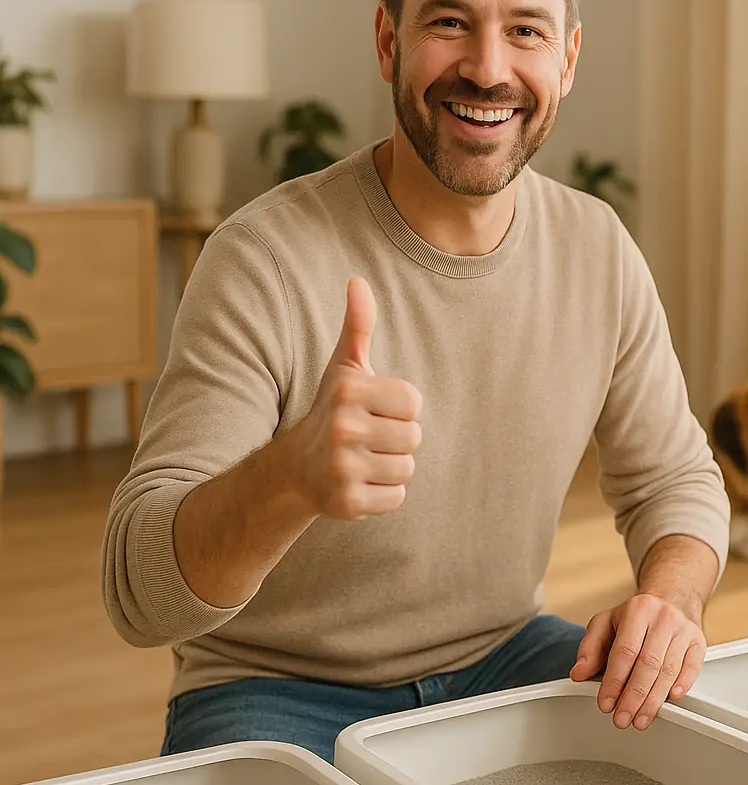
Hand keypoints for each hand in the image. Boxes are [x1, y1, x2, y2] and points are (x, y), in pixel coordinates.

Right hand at [287, 276, 422, 519]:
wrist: (296, 468)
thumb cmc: (332, 409)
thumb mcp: (343, 366)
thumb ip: (358, 325)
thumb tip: (358, 281)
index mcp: (349, 392)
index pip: (414, 403)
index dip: (400, 409)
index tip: (374, 411)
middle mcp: (343, 429)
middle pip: (414, 437)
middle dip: (397, 439)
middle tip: (368, 438)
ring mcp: (342, 468)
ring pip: (407, 468)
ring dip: (391, 467)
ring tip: (363, 459)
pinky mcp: (347, 503)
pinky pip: (397, 498)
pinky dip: (383, 494)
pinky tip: (359, 482)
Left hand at [570, 591, 706, 730]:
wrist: (670, 597)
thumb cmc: (637, 615)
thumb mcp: (606, 622)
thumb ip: (590, 647)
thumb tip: (580, 672)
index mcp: (638, 609)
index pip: (625, 651)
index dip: (614, 681)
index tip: (606, 703)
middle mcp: (664, 617)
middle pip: (649, 664)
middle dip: (634, 697)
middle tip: (622, 718)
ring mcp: (684, 628)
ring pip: (669, 669)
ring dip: (654, 700)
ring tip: (640, 719)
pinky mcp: (699, 640)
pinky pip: (693, 665)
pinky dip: (683, 684)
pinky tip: (671, 699)